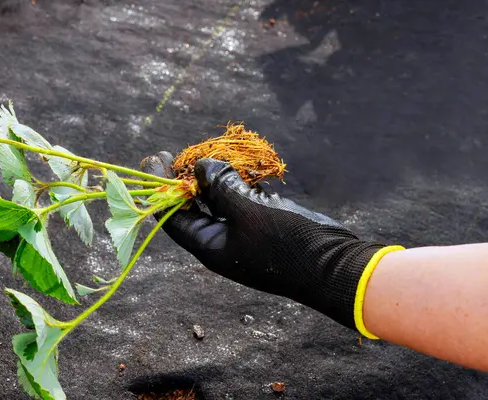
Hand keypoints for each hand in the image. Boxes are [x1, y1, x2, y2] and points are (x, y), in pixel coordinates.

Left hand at [140, 153, 400, 334]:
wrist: (333, 265)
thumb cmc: (287, 242)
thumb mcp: (249, 212)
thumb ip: (220, 188)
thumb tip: (198, 167)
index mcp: (211, 246)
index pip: (173, 218)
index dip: (161, 189)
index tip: (155, 159)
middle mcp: (223, 241)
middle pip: (195, 207)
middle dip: (186, 180)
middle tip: (179, 154)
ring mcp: (245, 233)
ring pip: (220, 201)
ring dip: (215, 178)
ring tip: (211, 154)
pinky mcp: (265, 224)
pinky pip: (243, 200)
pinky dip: (239, 182)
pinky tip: (241, 165)